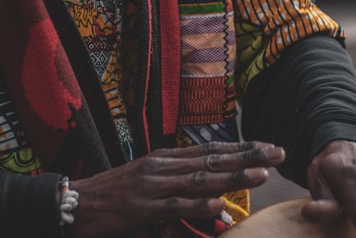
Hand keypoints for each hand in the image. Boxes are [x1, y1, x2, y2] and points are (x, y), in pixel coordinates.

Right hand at [70, 141, 284, 237]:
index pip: (212, 151)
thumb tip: (213, 197)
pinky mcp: (141, 208)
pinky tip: (219, 206)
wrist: (77, 202)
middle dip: (248, 156)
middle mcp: (164, 166)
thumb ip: (180, 186)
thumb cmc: (117, 193)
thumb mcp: (150, 181)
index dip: (242, 148)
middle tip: (278, 153)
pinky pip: (174, 207)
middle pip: (213, 160)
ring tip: (260, 173)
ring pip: (200, 180)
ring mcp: (154, 186)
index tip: (268, 146)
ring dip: (233, 177)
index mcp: (168, 158)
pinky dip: (198, 207)